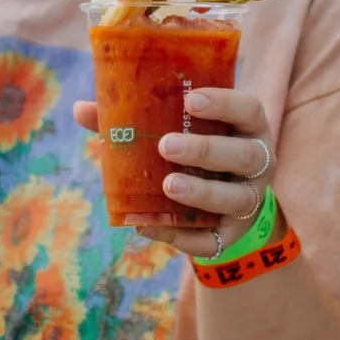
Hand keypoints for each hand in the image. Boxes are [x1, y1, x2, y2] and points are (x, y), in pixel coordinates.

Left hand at [72, 88, 273, 258]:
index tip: (191, 99)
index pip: (249, 109)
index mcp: (246, 128)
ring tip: (167, 187)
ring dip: (201, 193)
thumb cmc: (192, 155)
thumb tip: (81, 109)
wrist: (216, 207)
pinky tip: (148, 226)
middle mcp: (258, 164)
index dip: (224, 104)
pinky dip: (181, 236)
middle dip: (206, 150)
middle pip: (245, 155)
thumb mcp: (174, 131)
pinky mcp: (232, 235)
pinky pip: (212, 240)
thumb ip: (133, 120)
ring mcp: (249, 201)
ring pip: (236, 199)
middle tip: (166, 145)